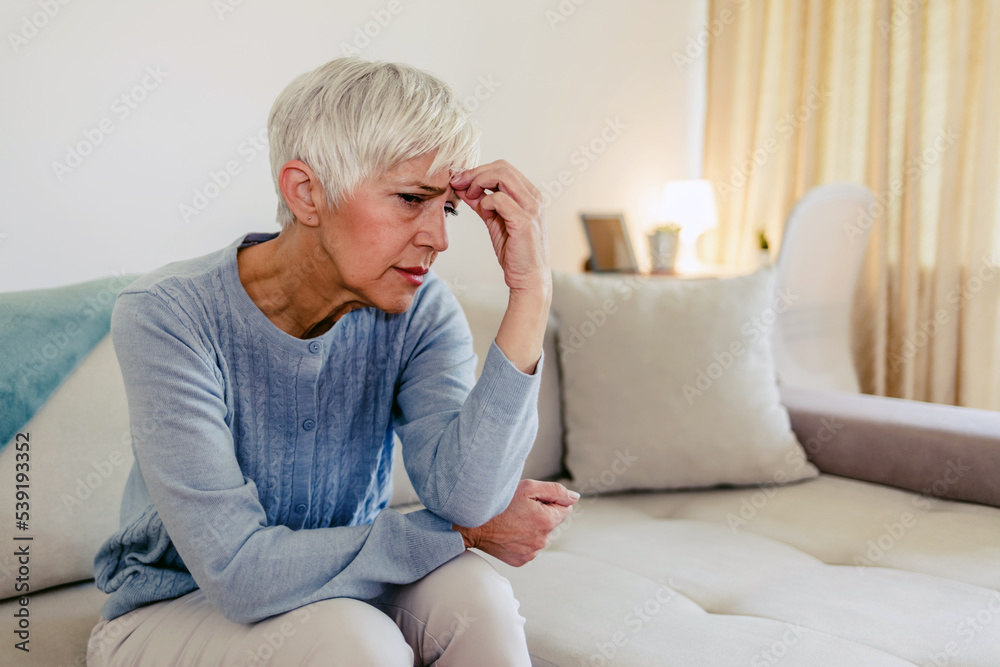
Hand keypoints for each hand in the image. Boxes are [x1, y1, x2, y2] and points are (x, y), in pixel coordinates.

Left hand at [450, 161, 549, 295]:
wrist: (528, 279)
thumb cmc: (514, 252)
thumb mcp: (494, 222)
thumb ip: (482, 203)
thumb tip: (463, 188)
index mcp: (529, 195)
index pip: (503, 168)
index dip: (478, 170)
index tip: (459, 180)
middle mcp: (533, 198)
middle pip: (502, 167)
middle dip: (474, 172)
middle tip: (457, 183)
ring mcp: (531, 208)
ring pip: (502, 176)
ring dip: (478, 182)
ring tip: (468, 196)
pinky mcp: (524, 222)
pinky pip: (500, 199)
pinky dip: (486, 202)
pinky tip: (484, 213)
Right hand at [453, 479, 578, 566]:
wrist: (473, 524)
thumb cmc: (500, 503)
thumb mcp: (528, 487)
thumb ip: (556, 491)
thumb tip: (575, 498)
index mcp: (547, 521)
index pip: (565, 509)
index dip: (550, 501)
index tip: (534, 500)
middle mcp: (543, 540)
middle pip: (553, 522)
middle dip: (543, 514)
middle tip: (521, 509)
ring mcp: (532, 552)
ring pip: (542, 535)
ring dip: (534, 527)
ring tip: (514, 521)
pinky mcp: (522, 560)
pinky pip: (531, 547)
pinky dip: (524, 539)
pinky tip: (510, 532)